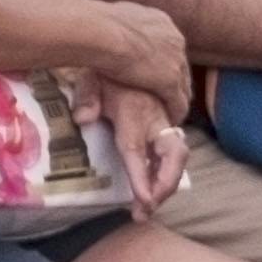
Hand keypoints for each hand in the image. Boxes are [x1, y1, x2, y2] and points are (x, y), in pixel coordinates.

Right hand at [70, 0, 193, 106]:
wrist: (102, 32)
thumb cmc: (96, 26)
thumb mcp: (110, 21)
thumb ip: (115, 27)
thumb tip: (104, 25)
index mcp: (160, 21)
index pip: (169, 44)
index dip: (162, 59)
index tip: (154, 70)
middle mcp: (173, 38)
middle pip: (180, 64)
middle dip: (175, 79)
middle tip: (166, 94)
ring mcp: (174, 60)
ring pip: (183, 84)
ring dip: (177, 98)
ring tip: (169, 112)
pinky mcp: (170, 80)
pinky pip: (178, 102)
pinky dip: (176, 112)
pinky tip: (169, 122)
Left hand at [82, 73, 190, 212]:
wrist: (132, 53)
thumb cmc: (109, 72)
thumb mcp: (91, 78)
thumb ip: (86, 97)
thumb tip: (82, 119)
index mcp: (134, 112)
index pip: (136, 148)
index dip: (141, 175)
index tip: (144, 200)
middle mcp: (155, 120)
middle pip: (174, 156)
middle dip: (166, 184)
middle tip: (147, 208)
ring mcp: (164, 124)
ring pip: (178, 157)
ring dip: (167, 184)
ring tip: (146, 208)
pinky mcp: (167, 127)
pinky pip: (173, 154)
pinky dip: (166, 174)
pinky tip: (152, 190)